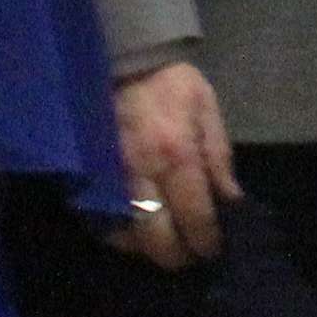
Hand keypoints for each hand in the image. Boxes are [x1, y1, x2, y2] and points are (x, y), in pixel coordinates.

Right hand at [111, 60, 240, 267]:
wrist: (121, 61)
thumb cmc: (171, 85)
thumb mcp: (207, 112)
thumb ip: (218, 159)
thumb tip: (230, 203)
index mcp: (175, 154)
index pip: (195, 216)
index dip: (207, 241)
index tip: (214, 249)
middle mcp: (139, 173)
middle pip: (157, 238)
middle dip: (177, 255)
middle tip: (191, 253)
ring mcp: (108, 178)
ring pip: (127, 236)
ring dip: (148, 249)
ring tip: (166, 243)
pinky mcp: (86, 178)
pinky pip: (100, 222)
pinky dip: (121, 235)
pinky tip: (137, 232)